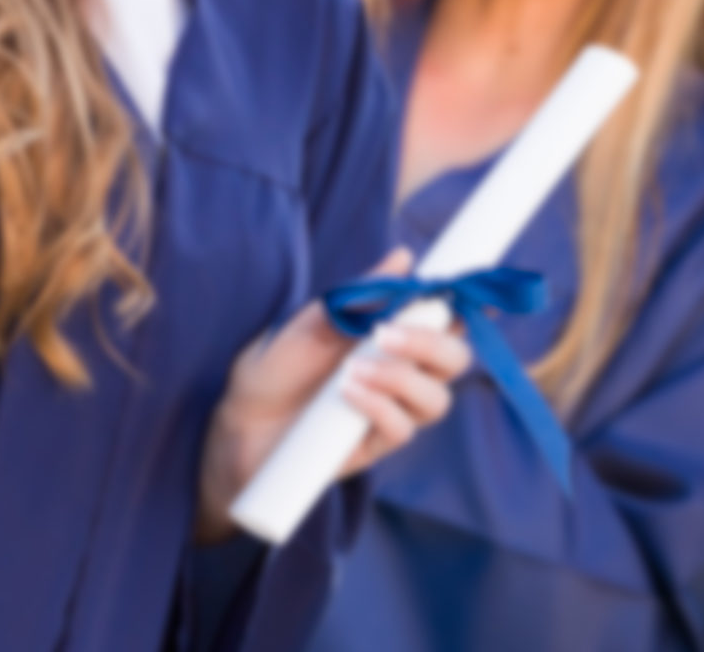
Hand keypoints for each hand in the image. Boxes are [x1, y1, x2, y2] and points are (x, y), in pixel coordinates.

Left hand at [193, 248, 471, 542]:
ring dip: (401, 379)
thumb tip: (403, 257)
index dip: (464, 308)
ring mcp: (391, 412)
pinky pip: (401, 430)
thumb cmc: (277, 365)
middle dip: (431, 344)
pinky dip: (379, 407)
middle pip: (454, 362)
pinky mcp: (374, 446)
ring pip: (436, 401)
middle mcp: (401, 375)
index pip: (446, 323)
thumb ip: (362, 294)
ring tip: (354, 369)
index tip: (457, 293)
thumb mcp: (313, 322)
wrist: (238, 418)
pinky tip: (348, 394)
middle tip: (386, 334)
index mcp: (393, 338)